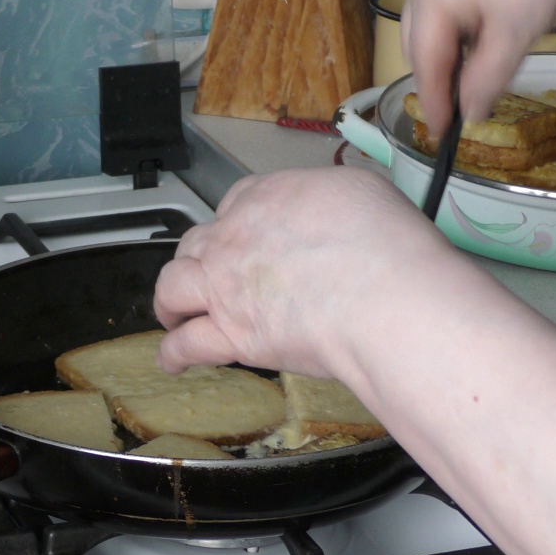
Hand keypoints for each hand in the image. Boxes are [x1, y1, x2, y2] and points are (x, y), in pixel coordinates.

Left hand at [153, 167, 448, 378]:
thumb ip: (329, 202)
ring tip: (173, 313)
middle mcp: (236, 238)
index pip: (235, 204)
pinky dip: (175, 354)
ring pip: (173, 287)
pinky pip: (187, 344)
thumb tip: (330, 214)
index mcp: (268, 197)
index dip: (234, 224)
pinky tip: (172, 362)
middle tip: (207, 275)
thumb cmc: (386, 247)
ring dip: (170, 300)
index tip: (241, 237)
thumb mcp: (363, 193)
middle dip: (199, 259)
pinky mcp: (231, 335)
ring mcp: (226, 287)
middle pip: (197, 244)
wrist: (385, 297)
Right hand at [401, 0, 555, 134]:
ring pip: (436, 29)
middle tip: (460, 105)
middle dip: (440, 78)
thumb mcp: (516, 31)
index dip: (435, 105)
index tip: (443, 134)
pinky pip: (452, 10)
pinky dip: (465, 31)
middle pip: (422, 48)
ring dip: (453, 55)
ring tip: (481, 70)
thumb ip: (488, 76)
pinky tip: (489, 34)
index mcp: (432, 9)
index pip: (425, 69)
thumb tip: (470, 111)